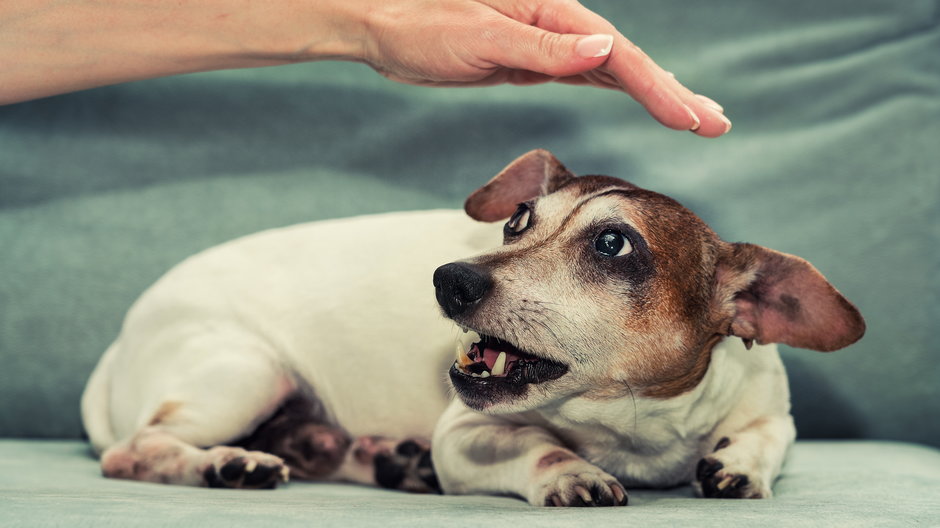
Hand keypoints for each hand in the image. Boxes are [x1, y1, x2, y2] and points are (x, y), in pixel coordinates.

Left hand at [354, 0, 729, 136]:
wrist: (384, 23)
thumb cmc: (422, 25)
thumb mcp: (482, 37)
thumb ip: (543, 48)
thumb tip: (604, 51)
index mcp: (552, 15)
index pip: (619, 57)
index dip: (660, 90)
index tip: (693, 118)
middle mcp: (558, 25)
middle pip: (629, 61)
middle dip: (673, 93)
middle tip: (715, 123)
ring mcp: (548, 41)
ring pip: (614, 69)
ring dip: (655, 91)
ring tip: (692, 115)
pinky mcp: (534, 57)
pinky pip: (589, 73)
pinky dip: (620, 86)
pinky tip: (638, 96)